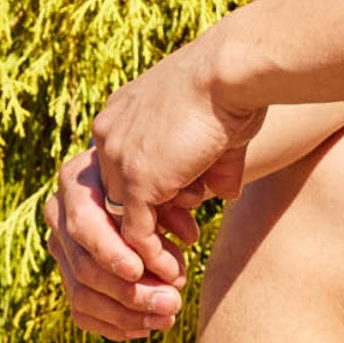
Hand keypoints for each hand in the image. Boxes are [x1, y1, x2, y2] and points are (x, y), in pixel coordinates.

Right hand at [45, 143, 196, 342]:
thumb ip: (169, 210)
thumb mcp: (161, 185)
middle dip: (130, 292)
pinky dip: (115, 325)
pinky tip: (146, 328)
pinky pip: (83, 313)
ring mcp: (61, 250)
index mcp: (76, 184)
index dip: (109, 252)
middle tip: (173, 302)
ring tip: (168, 318)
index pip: (83, 225)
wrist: (139, 189)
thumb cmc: (154, 181)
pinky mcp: (69, 277)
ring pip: (82, 297)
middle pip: (84, 268)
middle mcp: (58, 218)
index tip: (139, 271)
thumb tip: (187, 239)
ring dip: (128, 315)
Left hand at [89, 40, 263, 286]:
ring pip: (124, 218)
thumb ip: (213, 166)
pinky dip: (153, 257)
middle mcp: (109, 134)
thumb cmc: (234, 89)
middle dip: (153, 221)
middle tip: (183, 241)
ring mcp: (118, 159)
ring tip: (180, 260)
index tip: (185, 210)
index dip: (155, 194)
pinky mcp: (137, 182)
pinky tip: (174, 271)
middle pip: (118, 194)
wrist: (230, 71)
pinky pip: (136, 234)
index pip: (124, 168)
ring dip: (151, 245)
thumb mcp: (217, 132)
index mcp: (123, 114)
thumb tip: (224, 193)